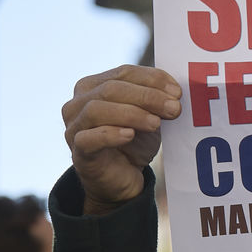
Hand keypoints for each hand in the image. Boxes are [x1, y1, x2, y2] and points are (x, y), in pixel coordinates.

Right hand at [62, 65, 181, 214]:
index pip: (124, 72)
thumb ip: (155, 100)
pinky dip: (110, 134)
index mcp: (94, 86)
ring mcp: (74, 127)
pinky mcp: (78, 152)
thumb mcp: (148, 115)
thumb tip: (174, 93)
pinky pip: (88, 138)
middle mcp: (78, 103)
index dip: (152, 79)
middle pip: (111, 89)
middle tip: (174, 108)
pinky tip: (129, 134)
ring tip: (156, 123)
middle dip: (147, 96)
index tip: (177, 92)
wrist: (124, 178)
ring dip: (131, 114)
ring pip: (97, 110)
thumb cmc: (134, 142)